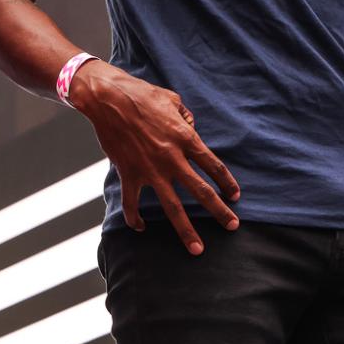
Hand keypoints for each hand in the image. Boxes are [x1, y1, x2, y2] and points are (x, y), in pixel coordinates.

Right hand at [69, 61, 239, 254]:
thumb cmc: (141, 94)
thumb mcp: (172, 99)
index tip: (235, 197)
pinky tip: (141, 228)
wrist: (108, 99)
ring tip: (197, 249)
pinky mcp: (129, 174)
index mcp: (185, 138)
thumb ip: (186, 116)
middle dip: (219, 212)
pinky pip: (133, 204)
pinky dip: (135, 219)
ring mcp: (150, 170)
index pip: (214, 166)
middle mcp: (171, 158)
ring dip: (186, 231)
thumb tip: (192, 127)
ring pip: (173, 207)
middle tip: (232, 227)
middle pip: (201, 191)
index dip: (227, 183)